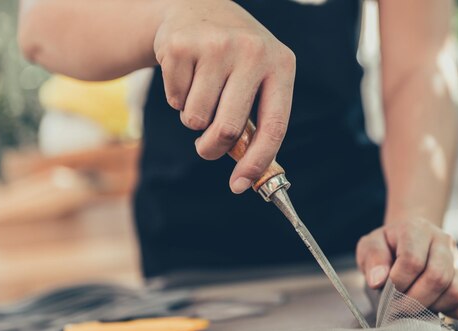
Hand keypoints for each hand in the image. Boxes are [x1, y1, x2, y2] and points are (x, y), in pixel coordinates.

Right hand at [153, 0, 295, 192]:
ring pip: (196, 118)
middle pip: (227, 128)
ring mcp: (216, 46)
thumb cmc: (235, 58)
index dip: (258, 163)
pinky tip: (187, 74)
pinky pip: (175, 100)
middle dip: (212, 148)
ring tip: (202, 92)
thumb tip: (248, 178)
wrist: (198, 8)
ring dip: (194, 119)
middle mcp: (253, 52)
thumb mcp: (259, 78)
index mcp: (282, 65)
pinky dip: (177, 99)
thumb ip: (257, 121)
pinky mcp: (181, 45)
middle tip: (206, 148)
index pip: (274, 127)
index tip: (240, 186)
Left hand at [356, 218, 457, 318]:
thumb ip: (372, 258)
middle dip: (414, 300)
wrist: (407, 242)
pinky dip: (447, 311)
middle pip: (438, 277)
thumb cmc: (387, 246)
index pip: (412, 261)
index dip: (398, 283)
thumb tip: (378, 280)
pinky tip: (430, 305)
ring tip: (415, 305)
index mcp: (417, 229)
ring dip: (432, 306)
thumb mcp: (370, 245)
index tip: (387, 290)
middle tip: (399, 305)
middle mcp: (443, 241)